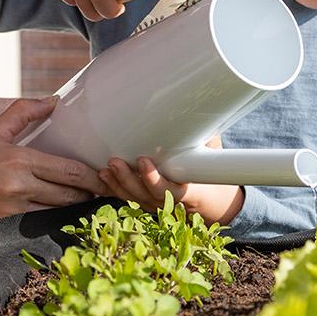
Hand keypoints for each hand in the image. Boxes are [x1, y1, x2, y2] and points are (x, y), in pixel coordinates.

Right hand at [0, 97, 107, 227]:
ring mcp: (14, 209)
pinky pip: (40, 221)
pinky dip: (55, 216)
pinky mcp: (6, 224)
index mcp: (19, 161)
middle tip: (106, 189)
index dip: (92, 176)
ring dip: (76, 207)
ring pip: (57, 210)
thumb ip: (22, 112)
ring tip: (90, 200)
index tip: (106, 175)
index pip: (68, 170)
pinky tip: (65, 213)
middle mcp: (20, 187)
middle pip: (69, 194)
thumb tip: (53, 100)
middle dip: (90, 193)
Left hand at [100, 139, 244, 224]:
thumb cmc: (209, 171)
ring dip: (117, 183)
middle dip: (127, 179)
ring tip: (106, 168)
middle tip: (115, 162)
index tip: (144, 161)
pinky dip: (114, 189)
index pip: (168, 189)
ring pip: (133, 198)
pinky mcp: (144, 203)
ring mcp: (155, 204)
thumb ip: (204, 137)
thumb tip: (197, 111)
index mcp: (188, 191)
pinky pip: (127, 198)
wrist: (210, 198)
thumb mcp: (213, 154)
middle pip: (144, 195)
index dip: (153, 178)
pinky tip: (103, 176)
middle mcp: (168, 202)